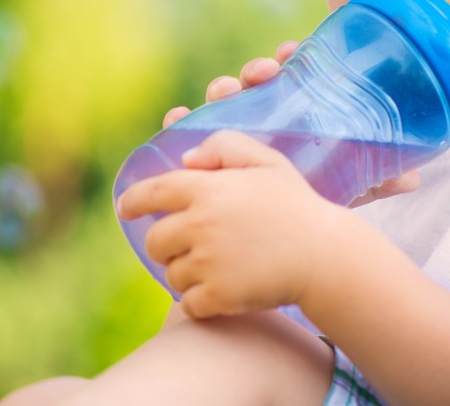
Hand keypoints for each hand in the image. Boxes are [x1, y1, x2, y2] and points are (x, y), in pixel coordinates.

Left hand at [117, 130, 340, 317]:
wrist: (324, 255)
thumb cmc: (296, 206)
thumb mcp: (267, 162)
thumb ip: (225, 146)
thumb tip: (186, 159)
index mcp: (208, 189)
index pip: (152, 193)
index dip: (133, 201)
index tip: (125, 209)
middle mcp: (201, 224)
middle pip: (156, 241)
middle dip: (166, 245)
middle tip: (190, 247)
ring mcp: (208, 262)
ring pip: (172, 274)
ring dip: (188, 273)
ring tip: (219, 268)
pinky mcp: (218, 295)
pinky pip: (189, 303)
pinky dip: (201, 301)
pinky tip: (223, 292)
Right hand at [162, 41, 420, 207]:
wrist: (279, 240)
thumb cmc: (314, 204)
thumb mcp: (345, 190)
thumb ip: (376, 181)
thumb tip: (415, 178)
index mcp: (294, 113)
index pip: (290, 75)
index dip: (287, 59)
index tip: (290, 51)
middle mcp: (260, 116)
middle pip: (253, 83)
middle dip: (253, 72)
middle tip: (258, 75)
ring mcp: (230, 134)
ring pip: (221, 102)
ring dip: (219, 91)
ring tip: (222, 93)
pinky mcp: (204, 156)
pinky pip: (187, 134)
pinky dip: (179, 122)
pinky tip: (175, 118)